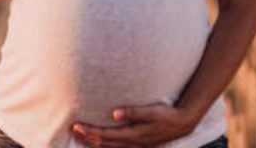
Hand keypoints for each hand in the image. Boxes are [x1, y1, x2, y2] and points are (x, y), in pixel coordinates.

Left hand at [70, 102, 195, 146]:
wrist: (182, 123)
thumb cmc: (166, 115)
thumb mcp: (152, 112)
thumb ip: (134, 112)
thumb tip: (115, 113)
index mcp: (134, 135)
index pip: (106, 136)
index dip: (90, 131)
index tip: (77, 125)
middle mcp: (132, 143)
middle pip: (104, 143)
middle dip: (87, 137)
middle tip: (73, 129)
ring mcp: (135, 146)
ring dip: (93, 142)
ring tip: (80, 136)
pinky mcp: (138, 145)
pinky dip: (105, 145)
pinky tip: (99, 142)